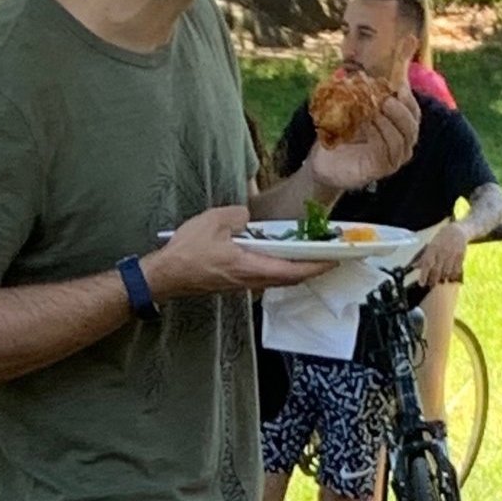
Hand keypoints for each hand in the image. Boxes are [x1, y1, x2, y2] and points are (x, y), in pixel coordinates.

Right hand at [142, 207, 329, 299]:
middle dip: (312, 268)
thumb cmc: (187, 252)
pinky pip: (264, 276)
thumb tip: (246, 219)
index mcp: (250, 267)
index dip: (316, 265)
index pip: (292, 270)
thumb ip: (238, 216)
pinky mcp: (234, 282)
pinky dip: (278, 268)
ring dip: (296, 269)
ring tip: (309, 254)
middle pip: (290, 278)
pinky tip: (279, 256)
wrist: (166, 276)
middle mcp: (250, 280)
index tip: (335, 259)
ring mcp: (242, 284)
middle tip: (328, 256)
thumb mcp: (215, 221)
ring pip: (278, 279)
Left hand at [305, 82, 420, 195]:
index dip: (409, 98)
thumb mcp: (354, 110)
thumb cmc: (341, 134)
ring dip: (390, 122)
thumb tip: (369, 71)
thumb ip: (366, 94)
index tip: (398, 85)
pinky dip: (380, 136)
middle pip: (413, 126)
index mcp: (398, 127)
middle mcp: (401, 143)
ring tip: (375, 112)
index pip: (413, 112)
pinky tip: (368, 126)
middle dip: (401, 110)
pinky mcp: (382, 169)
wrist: (324, 160)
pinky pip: (388, 151)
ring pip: (403, 139)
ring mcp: (393, 158)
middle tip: (385, 99)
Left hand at [413, 222, 468, 287]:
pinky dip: (453, 276)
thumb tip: (413, 267)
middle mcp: (442, 251)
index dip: (423, 275)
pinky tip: (450, 278)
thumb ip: (424, 257)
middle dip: (433, 280)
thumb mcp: (431, 246)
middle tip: (431, 285)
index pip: (427, 263)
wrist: (457, 231)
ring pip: (446, 272)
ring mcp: (452, 254)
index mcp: (433, 248)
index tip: (421, 284)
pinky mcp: (461, 256)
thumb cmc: (441, 240)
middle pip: (436, 270)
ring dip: (443, 279)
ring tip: (440, 281)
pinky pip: (456, 270)